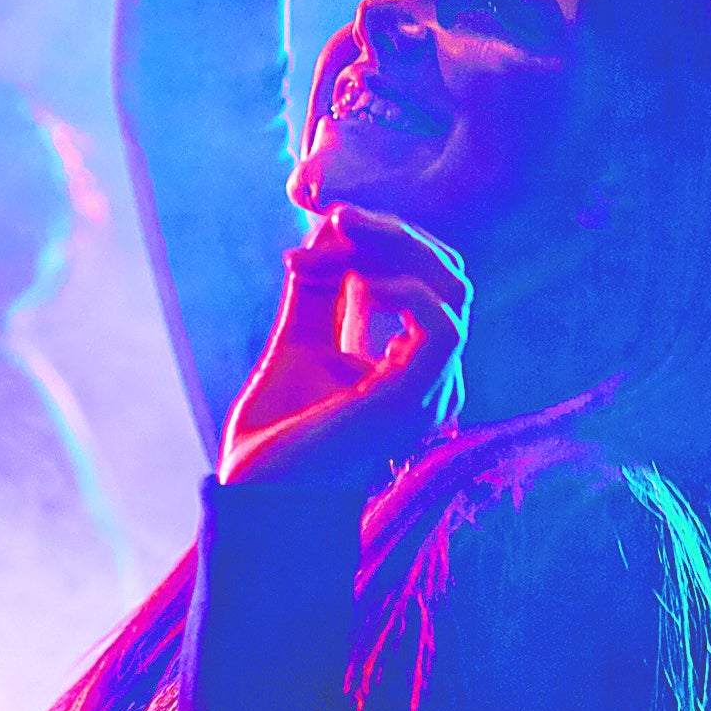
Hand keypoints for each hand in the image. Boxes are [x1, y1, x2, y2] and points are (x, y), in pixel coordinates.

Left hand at [219, 208, 464, 485]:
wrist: (257, 495)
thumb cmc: (278, 435)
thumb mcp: (297, 342)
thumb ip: (317, 289)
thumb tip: (327, 231)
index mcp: (411, 364)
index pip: (428, 280)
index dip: (383, 240)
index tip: (322, 228)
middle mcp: (432, 376)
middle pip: (448, 276)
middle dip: (395, 233)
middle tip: (338, 215)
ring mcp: (429, 389)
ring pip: (452, 289)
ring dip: (398, 246)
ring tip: (342, 235)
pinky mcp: (415, 399)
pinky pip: (442, 325)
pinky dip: (403, 287)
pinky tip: (357, 282)